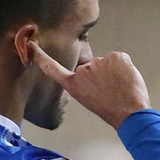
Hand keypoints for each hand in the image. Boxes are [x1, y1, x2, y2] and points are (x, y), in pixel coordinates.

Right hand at [30, 42, 150, 128]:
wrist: (129, 113)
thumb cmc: (111, 110)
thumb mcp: (88, 99)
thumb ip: (85, 84)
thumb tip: (94, 74)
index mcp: (73, 84)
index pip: (53, 68)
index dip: (41, 57)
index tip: (30, 46)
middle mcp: (82, 71)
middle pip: (90, 66)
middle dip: (99, 74)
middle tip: (109, 89)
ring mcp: (99, 62)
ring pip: (106, 62)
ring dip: (113, 71)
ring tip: (119, 87)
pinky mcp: (116, 56)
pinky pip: (119, 58)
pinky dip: (124, 67)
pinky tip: (126, 79)